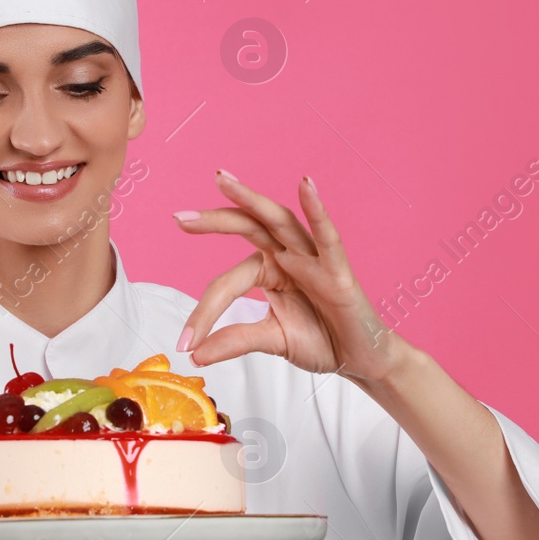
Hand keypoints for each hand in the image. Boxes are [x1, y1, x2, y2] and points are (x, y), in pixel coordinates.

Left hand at [172, 170, 407, 384]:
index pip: (227, 282)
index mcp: (269, 270)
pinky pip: (327, 236)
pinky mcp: (338, 270)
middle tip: (179, 217)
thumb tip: (193, 354)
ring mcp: (313, 259)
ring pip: (279, 220)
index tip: (182, 341)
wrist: (360, 359)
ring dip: (251, 199)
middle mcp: (288, 256)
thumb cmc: (321, 339)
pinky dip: (317, 209)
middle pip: (247, 228)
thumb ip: (234, 341)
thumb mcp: (270, 340)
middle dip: (214, 219)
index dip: (204, 312)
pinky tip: (306, 185)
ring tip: (223, 180)